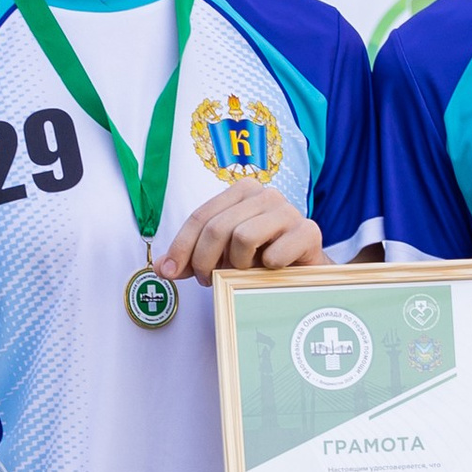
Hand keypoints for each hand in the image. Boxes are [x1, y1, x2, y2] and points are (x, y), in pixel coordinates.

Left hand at [153, 186, 324, 284]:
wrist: (306, 273)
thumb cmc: (261, 260)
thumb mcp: (223, 255)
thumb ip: (193, 257)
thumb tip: (162, 268)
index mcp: (242, 192)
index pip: (200, 216)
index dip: (180, 246)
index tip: (170, 272)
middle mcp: (266, 194)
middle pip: (217, 228)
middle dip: (204, 260)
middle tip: (208, 279)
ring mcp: (289, 211)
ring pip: (243, 237)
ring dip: (238, 264)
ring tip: (244, 272)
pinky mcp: (309, 232)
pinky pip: (274, 254)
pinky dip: (267, 268)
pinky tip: (272, 270)